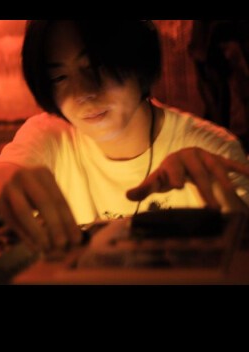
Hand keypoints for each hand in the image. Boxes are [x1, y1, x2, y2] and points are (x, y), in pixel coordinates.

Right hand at [0, 162, 81, 252]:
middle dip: (54, 226)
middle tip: (62, 245)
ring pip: (23, 212)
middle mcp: (25, 176)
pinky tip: (34, 246)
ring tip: (47, 248)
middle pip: (43, 203)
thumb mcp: (44, 187)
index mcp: (42, 173)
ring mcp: (9, 187)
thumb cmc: (32, 186)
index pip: (58, 199)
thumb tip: (73, 234)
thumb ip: (56, 206)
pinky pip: (12, 220)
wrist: (3, 173)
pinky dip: (24, 235)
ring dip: (37, 232)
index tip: (76, 239)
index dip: (68, 220)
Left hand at [126, 147, 248, 212]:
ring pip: (214, 167)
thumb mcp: (155, 181)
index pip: (172, 169)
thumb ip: (144, 189)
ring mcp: (204, 156)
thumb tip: (127, 196)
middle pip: (197, 173)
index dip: (175, 176)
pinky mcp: (216, 158)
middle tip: (211, 209)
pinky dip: (240, 168)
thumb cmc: (166, 175)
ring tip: (230, 194)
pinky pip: (229, 163)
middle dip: (204, 190)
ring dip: (223, 180)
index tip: (178, 185)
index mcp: (171, 162)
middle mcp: (188, 156)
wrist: (180, 161)